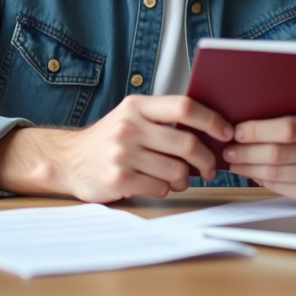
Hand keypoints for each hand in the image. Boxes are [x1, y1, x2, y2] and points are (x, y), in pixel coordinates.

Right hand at [0, 95, 232, 202]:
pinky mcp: (118, 179)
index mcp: (137, 106)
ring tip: (179, 178)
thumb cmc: (109, 139)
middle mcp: (129, 126)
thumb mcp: (131, 116)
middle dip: (206, 159)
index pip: (184, 106)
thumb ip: (163, 118)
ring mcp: (123, 154)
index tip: (226, 132)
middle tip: (210, 167)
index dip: (212, 120)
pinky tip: (155, 183)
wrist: (68, 160)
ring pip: (177, 171)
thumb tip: (211, 129)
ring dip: (185, 179)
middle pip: (187, 143)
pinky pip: (160, 188)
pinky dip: (165, 189)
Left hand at [222, 110, 295, 207]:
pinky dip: (261, 180)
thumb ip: (290, 122)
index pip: (287, 128)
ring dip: (248, 167)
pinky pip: (281, 187)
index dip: (257, 131)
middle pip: (278, 153)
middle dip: (246, 152)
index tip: (236, 131)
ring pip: (276, 173)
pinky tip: (251, 172)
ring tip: (233, 162)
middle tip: (228, 150)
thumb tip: (245, 127)